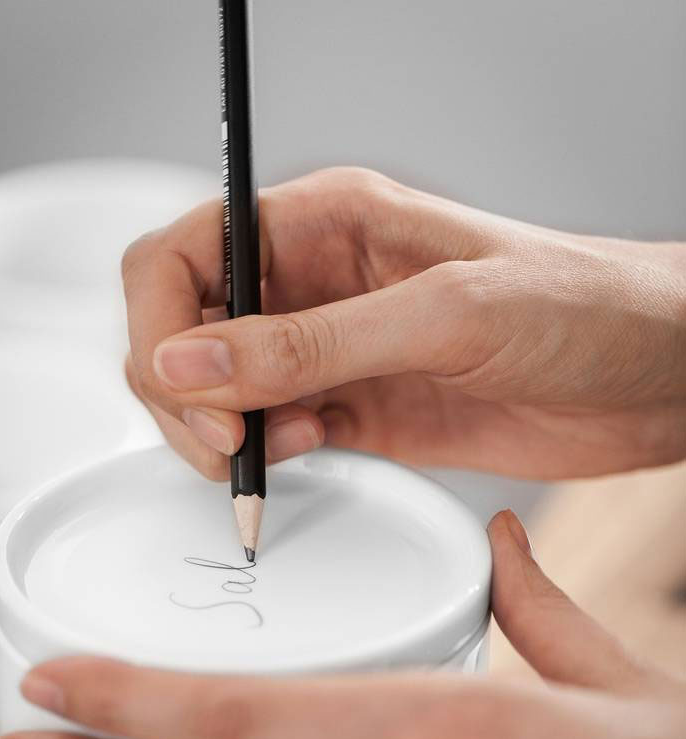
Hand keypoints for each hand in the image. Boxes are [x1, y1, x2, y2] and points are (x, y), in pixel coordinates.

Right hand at [123, 167, 685, 479]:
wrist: (654, 377)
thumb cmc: (581, 307)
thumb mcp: (442, 314)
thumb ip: (309, 343)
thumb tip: (184, 362)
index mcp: (325, 221)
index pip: (184, 253)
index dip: (161, 323)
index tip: (189, 390)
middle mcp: (315, 284)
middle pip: (184, 327)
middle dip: (181, 388)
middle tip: (227, 439)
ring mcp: (333, 353)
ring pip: (219, 389)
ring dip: (220, 428)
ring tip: (276, 447)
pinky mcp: (358, 413)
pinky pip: (274, 435)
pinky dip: (265, 456)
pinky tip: (300, 458)